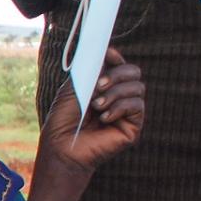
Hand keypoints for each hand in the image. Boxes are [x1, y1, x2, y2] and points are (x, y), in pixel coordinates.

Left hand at [37, 48, 144, 178]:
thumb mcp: (73, 89)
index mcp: (103, 87)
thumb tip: (109, 52)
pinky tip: (104, 118)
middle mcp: (117, 97)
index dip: (116, 57)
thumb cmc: (63, 121)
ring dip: (115, 93)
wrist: (62, 147)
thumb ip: (90, 70)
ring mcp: (127, 111)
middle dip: (117, 75)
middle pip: (133, 72)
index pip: (119, 65)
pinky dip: (120, 107)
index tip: (107, 55)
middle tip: (98, 87)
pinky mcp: (133, 126)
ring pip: (137, 87)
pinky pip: (137, 105)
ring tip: (97, 106)